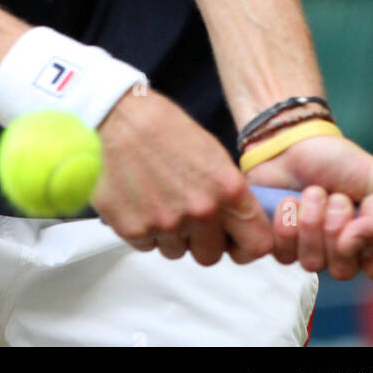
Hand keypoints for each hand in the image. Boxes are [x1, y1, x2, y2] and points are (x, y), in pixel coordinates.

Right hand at [92, 88, 273, 265]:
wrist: (114, 116)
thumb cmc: (161, 125)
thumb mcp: (211, 153)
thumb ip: (228, 193)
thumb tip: (238, 223)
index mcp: (227, 188)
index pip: (258, 244)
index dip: (246, 246)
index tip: (235, 241)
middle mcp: (201, 211)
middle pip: (211, 256)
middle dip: (201, 241)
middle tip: (187, 215)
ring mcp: (167, 224)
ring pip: (177, 252)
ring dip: (170, 235)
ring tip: (157, 199)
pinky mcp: (134, 230)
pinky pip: (148, 246)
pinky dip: (144, 230)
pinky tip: (139, 200)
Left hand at [245, 132, 372, 289]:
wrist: (290, 143)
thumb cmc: (335, 160)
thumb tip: (356, 246)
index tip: (371, 250)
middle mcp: (345, 251)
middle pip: (344, 270)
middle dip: (336, 227)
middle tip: (335, 198)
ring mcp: (312, 250)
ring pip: (313, 262)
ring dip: (311, 221)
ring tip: (311, 193)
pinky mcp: (282, 245)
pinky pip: (284, 254)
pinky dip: (286, 223)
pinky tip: (288, 201)